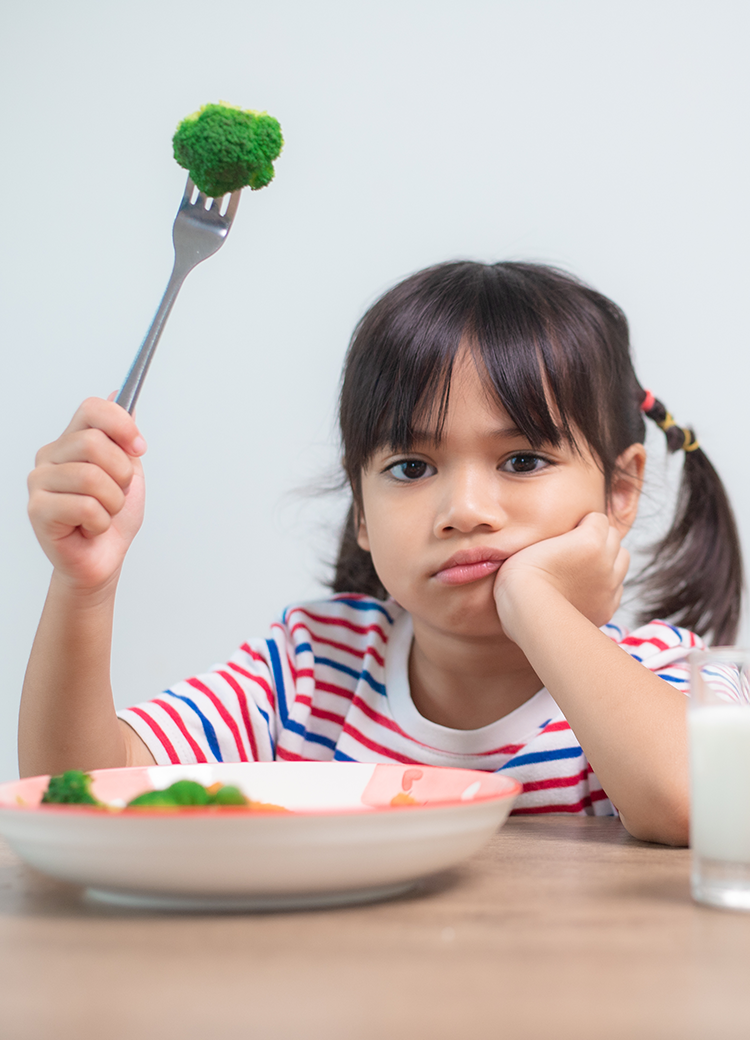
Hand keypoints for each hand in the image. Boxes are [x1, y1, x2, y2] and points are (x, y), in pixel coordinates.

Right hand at [27, 397, 146, 590]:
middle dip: (122, 474)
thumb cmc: (112, 517)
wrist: (103, 559)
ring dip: (113, 502)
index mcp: (71, 441)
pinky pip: (85, 507)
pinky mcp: (37, 510)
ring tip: (104, 513)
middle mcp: (50, 456)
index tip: (139, 447)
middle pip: (94, 443)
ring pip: (92, 477)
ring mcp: (39, 482)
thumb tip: (118, 392)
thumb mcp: (128, 470)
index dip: (121, 424)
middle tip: (118, 493)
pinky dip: (101, 522)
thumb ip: (122, 435)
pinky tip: (90, 528)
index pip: (92, 409)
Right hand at [493, 512, 628, 641]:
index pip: (599, 518)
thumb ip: (561, 533)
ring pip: (622, 559)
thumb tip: (569, 534)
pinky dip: (605, 585)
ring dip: (608, 558)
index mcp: (591, 540)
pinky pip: (617, 587)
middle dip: (599, 538)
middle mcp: (606, 561)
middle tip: (577, 548)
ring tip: (585, 566)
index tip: (568, 533)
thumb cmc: (522, 573)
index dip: (582, 523)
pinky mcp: (607, 607)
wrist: (526, 611)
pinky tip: (585, 588)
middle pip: (614, 537)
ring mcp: (609, 586)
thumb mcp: (536, 540)